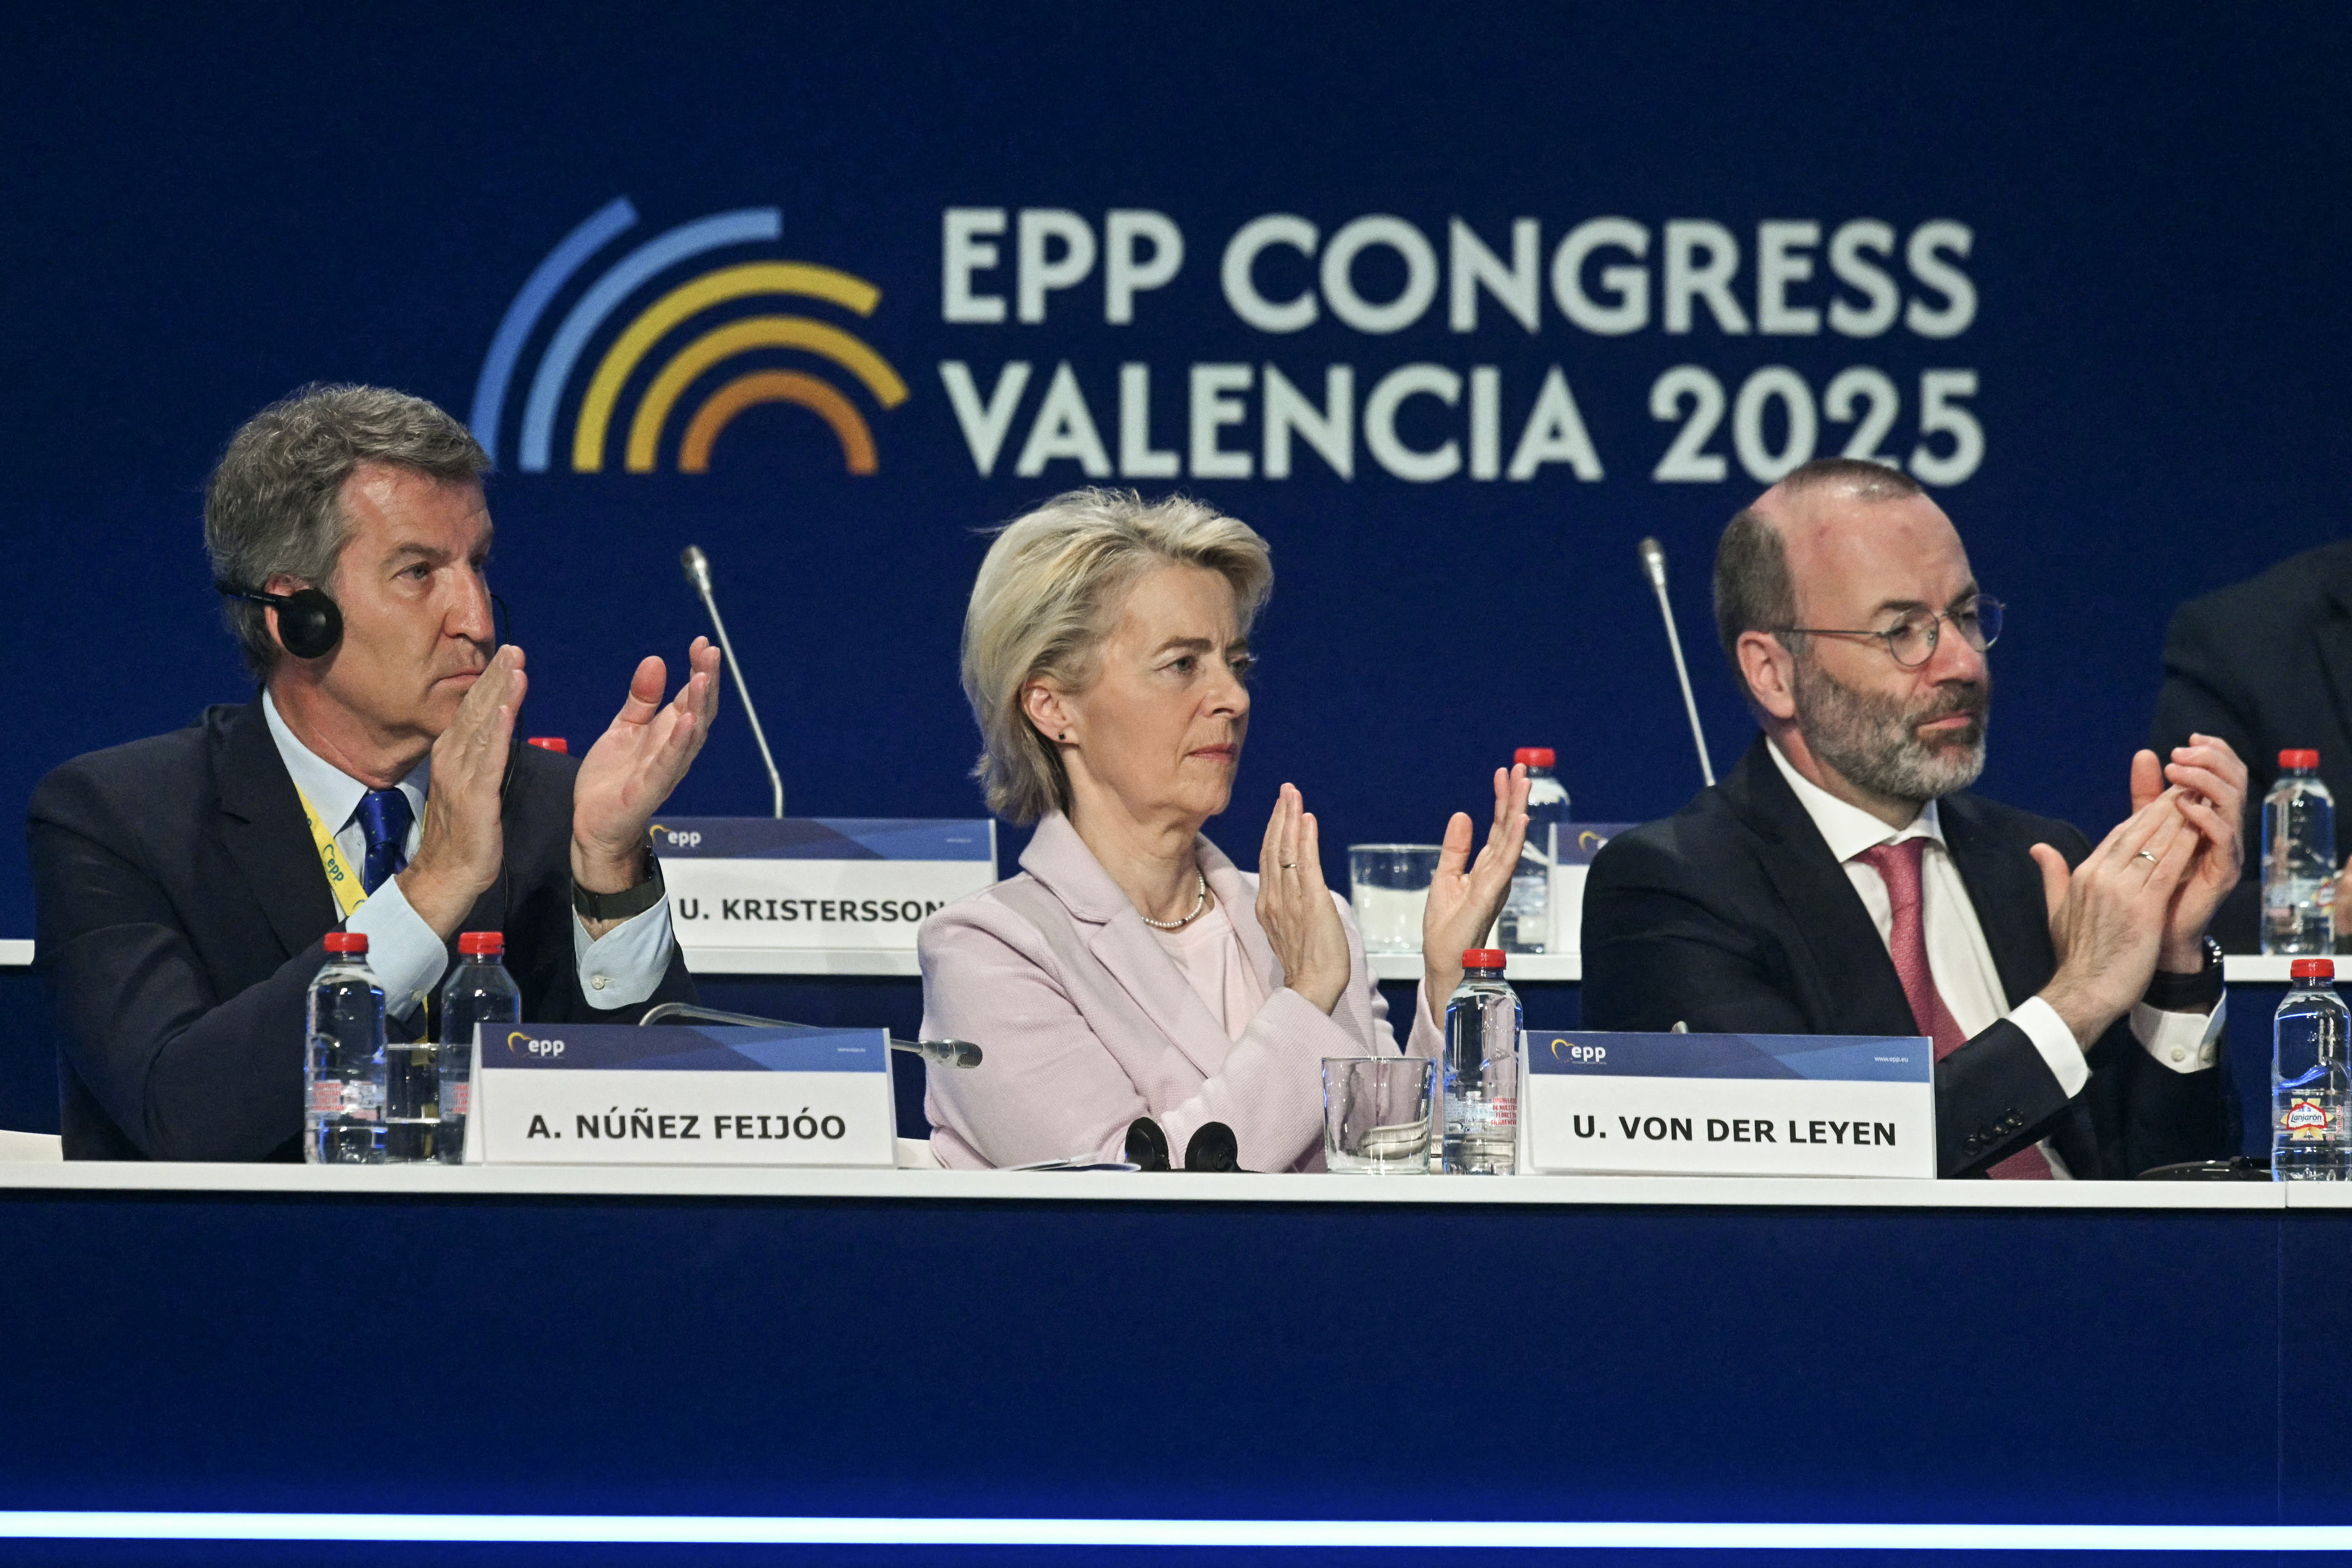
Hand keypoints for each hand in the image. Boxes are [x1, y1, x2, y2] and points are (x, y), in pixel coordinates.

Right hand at [399, 644, 525, 938]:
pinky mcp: (474, 795)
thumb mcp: (470, 787)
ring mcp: (461, 776)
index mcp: (452, 756)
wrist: (446, 875)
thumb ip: (477, 760)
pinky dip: (497, 729)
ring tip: (515, 664)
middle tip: (513, 647)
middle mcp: (452, 759)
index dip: (489, 683)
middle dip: (494, 676)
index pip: (472, 711)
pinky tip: (507, 707)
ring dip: (499, 693)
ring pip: (481, 725)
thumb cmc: (462, 835)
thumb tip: (491, 735)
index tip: (506, 656)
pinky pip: (487, 757)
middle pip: (475, 709)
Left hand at [572, 638, 721, 912]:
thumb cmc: (612, 780)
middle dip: (706, 681)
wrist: (592, 825)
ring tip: (702, 678)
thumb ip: (641, 698)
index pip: (691, 697)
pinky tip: (686, 721)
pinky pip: (667, 765)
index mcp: (667, 734)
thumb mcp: (624, 728)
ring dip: (698, 706)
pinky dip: (679, 744)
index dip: (700, 670)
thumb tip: (655, 661)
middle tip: (710, 653)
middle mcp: (673, 751)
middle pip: (699, 712)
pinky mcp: (647, 791)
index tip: (702, 643)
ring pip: (689, 736)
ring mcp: (663, 771)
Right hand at [1256, 784, 1349, 1013]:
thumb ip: (1289, 905)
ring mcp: (1291, 900)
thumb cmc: (1308, 965)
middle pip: (1273, 848)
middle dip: (1280, 815)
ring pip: (1286, 851)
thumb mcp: (1291, 929)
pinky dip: (1306, 840)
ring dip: (1291, 819)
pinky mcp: (1312, 903)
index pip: (1269, 858)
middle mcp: (1275, 898)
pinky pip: (1306, 865)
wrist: (1312, 988)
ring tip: (1293, 795)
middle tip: (1287, 789)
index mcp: (1269, 904)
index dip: (1274, 829)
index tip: (1282, 807)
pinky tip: (1307, 820)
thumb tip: (1295, 888)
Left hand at [1420, 765, 1531, 1005]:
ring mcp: (1496, 883)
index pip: (1497, 827)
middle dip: (1514, 797)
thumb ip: (1455, 848)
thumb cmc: (1447, 927)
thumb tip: (1461, 815)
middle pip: (1508, 828)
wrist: (1444, 960)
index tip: (1503, 773)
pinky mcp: (1489, 895)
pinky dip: (1513, 840)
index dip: (1500, 800)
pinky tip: (1520, 819)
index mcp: (1486, 868)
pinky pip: (1505, 863)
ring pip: (1511, 840)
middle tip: (1520, 768)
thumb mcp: (1445, 877)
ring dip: (1518, 811)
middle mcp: (1496, 873)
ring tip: (1523, 783)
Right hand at [2030, 787, 2198, 1047]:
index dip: (2143, 814)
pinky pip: (2167, 867)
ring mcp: (2121, 889)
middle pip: (2137, 830)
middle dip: (2163, 806)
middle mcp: (2101, 875)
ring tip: (2198, 799)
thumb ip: (2053, 875)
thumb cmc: (2076, 958)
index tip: (2162, 800)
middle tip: (2186, 785)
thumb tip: (2039, 848)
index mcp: (2084, 874)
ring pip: (2154, 843)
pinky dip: (2184, 845)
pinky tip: (2200, 830)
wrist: (2084, 991)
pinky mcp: (2143, 906)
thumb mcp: (2057, 910)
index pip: (2117, 834)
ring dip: (2179, 818)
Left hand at [2128, 734, 2244, 970]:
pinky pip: (2222, 838)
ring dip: (2205, 782)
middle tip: (2182, 753)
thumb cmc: (2146, 885)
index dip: (2208, 754)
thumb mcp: (2143, 830)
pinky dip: (2206, 818)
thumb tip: (2143, 754)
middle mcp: (2220, 831)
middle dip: (2209, 761)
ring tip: (2178, 773)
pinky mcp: (2223, 871)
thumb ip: (2145, 795)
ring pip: (2230, 804)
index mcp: (2205, 817)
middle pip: (2232, 782)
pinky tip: (2186, 806)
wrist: (2151, 936)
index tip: (2185, 740)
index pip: (2219, 775)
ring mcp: (2224, 851)